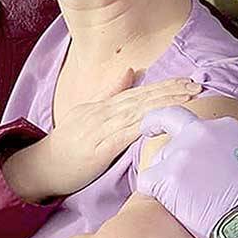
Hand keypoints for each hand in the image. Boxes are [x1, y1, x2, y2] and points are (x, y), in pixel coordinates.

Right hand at [4, 70, 203, 200]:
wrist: (39, 167)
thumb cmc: (66, 145)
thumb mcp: (88, 113)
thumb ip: (110, 94)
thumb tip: (130, 71)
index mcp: (103, 105)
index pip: (139, 91)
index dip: (165, 85)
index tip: (189, 80)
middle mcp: (103, 112)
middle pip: (143, 97)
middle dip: (172, 90)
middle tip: (198, 84)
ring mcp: (100, 129)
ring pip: (138, 111)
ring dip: (164, 103)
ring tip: (188, 96)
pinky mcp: (98, 148)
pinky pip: (124, 134)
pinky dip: (144, 124)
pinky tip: (161, 118)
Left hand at [136, 108, 237, 237]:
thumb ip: (234, 151)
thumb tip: (226, 161)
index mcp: (225, 127)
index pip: (194, 124)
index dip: (183, 132)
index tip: (174, 132)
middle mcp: (202, 132)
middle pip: (169, 131)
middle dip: (159, 138)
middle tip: (154, 148)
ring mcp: (183, 153)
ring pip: (156, 162)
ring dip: (164, 180)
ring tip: (186, 203)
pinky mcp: (167, 176)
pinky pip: (145, 183)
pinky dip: (154, 196)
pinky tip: (173, 209)